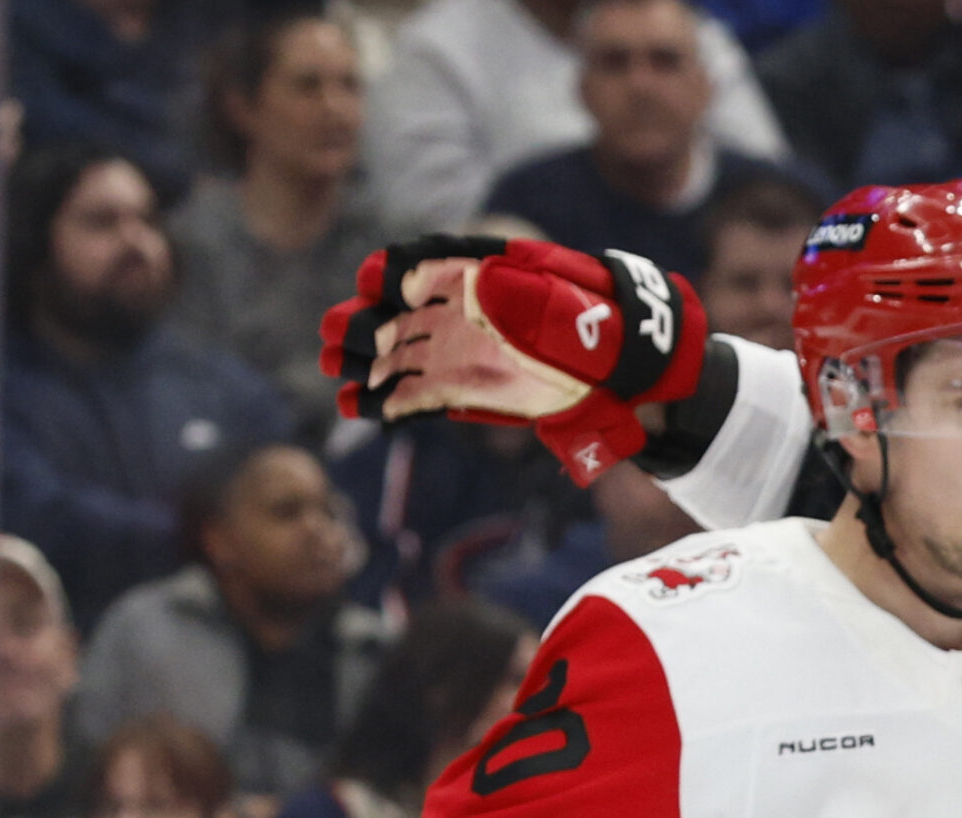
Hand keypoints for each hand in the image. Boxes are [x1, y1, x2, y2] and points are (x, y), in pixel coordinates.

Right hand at [321, 237, 709, 486]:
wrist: (626, 371)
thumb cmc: (604, 327)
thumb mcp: (578, 306)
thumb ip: (533, 296)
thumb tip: (485, 284)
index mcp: (486, 278)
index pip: (432, 265)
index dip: (400, 272)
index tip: (382, 283)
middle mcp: (463, 313)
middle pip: (401, 313)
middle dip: (365, 322)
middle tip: (335, 336)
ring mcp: (459, 352)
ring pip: (400, 355)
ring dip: (366, 364)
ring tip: (335, 373)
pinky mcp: (464, 390)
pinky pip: (419, 396)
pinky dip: (390, 403)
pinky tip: (360, 409)